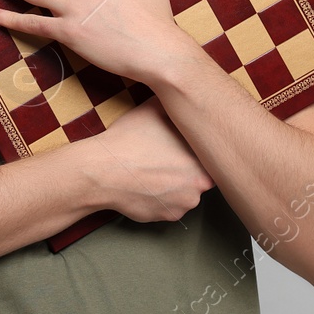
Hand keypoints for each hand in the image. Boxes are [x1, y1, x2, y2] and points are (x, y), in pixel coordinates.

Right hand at [71, 97, 213, 222]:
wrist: (102, 171)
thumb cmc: (128, 141)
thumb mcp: (154, 109)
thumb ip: (176, 105)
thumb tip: (185, 95)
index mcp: (201, 160)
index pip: (211, 156)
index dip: (196, 150)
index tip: (184, 146)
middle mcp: (199, 187)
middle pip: (200, 176)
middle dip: (186, 168)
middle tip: (166, 158)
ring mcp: (183, 206)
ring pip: (186, 193)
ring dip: (175, 185)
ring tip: (153, 170)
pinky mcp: (167, 218)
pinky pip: (170, 207)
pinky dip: (161, 198)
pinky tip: (147, 184)